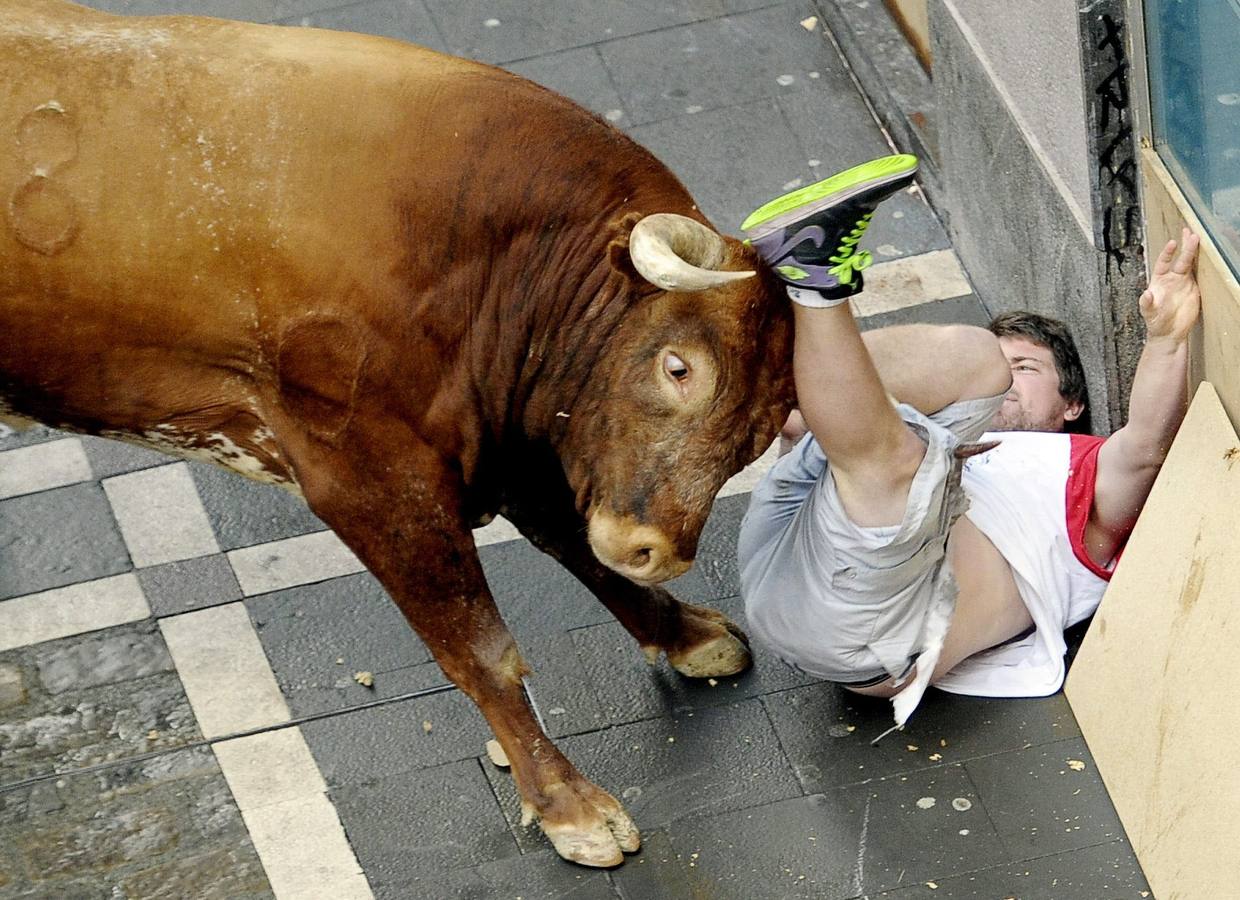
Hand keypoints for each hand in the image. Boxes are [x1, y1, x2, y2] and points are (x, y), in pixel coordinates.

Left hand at [1139, 227, 1200, 343]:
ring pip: (1190, 263)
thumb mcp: (1148, 313)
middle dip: (1186, 247)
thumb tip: (1146, 294)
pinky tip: (1207, 254)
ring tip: (1198, 237)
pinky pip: (1199, 274)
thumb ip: (1147, 304)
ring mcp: (1184, 283)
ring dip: (1194, 251)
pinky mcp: (1194, 289)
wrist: (1169, 333)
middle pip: (1180, 259)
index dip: (1167, 253)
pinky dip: (1203, 264)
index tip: (1173, 243)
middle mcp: (1172, 279)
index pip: (1163, 263)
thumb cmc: (1155, 322)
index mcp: (1159, 281)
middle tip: (1192, 234)